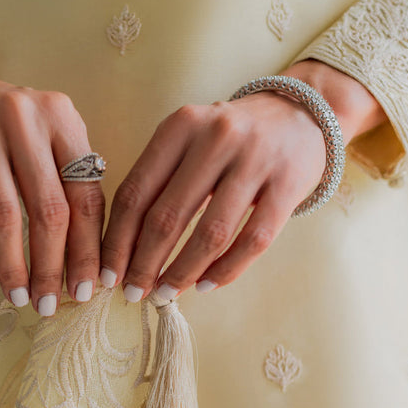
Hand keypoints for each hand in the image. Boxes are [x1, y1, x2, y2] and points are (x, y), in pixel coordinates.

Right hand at [0, 45, 103, 314]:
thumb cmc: (4, 126)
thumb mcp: (45, 135)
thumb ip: (70, 179)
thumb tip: (90, 258)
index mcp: (61, 117)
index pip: (85, 193)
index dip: (89, 248)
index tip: (89, 288)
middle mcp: (24, 118)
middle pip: (49, 208)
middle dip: (53, 266)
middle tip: (51, 304)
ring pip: (4, 213)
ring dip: (13, 265)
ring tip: (19, 296)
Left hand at [99, 60, 387, 300]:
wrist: (300, 113)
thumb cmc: (230, 140)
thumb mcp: (189, 141)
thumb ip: (159, 182)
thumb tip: (124, 250)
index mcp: (180, 127)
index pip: (135, 192)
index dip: (117, 240)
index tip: (106, 275)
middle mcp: (215, 137)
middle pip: (167, 216)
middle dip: (144, 264)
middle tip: (133, 294)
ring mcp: (255, 160)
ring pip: (210, 233)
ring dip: (183, 272)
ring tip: (166, 294)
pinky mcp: (288, 184)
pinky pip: (252, 239)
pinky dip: (226, 270)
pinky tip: (206, 286)